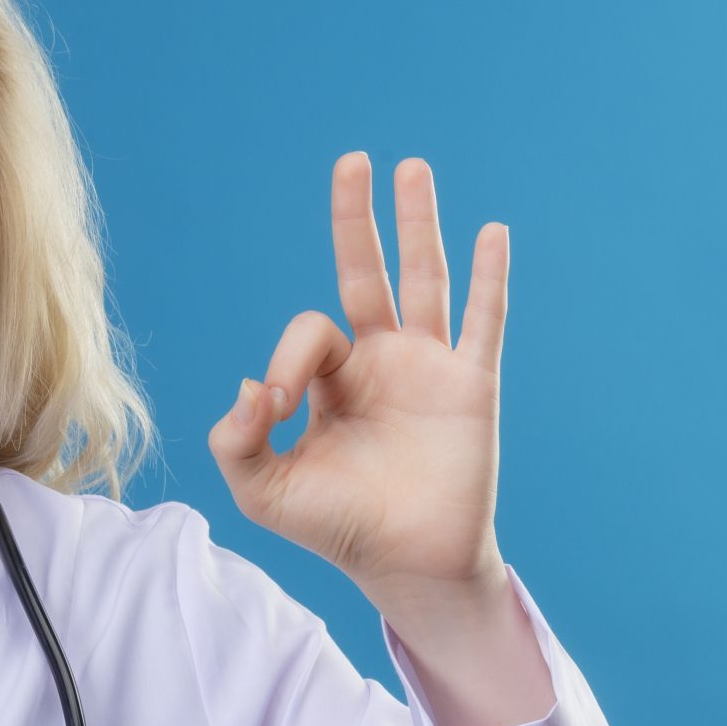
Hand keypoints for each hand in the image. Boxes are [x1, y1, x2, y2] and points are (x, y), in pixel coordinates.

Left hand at [206, 152, 509, 594]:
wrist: (405, 565)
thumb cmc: (335, 527)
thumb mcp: (262, 490)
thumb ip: (234, 442)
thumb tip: (246, 387)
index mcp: (331, 379)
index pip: (308, 333)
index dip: (285, 360)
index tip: (274, 406)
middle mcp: (380, 361)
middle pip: (365, 272)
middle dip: (356, 219)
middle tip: (350, 161)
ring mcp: (428, 367)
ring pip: (423, 279)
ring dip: (418, 223)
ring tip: (410, 166)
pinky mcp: (471, 385)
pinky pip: (482, 320)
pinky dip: (489, 277)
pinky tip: (491, 233)